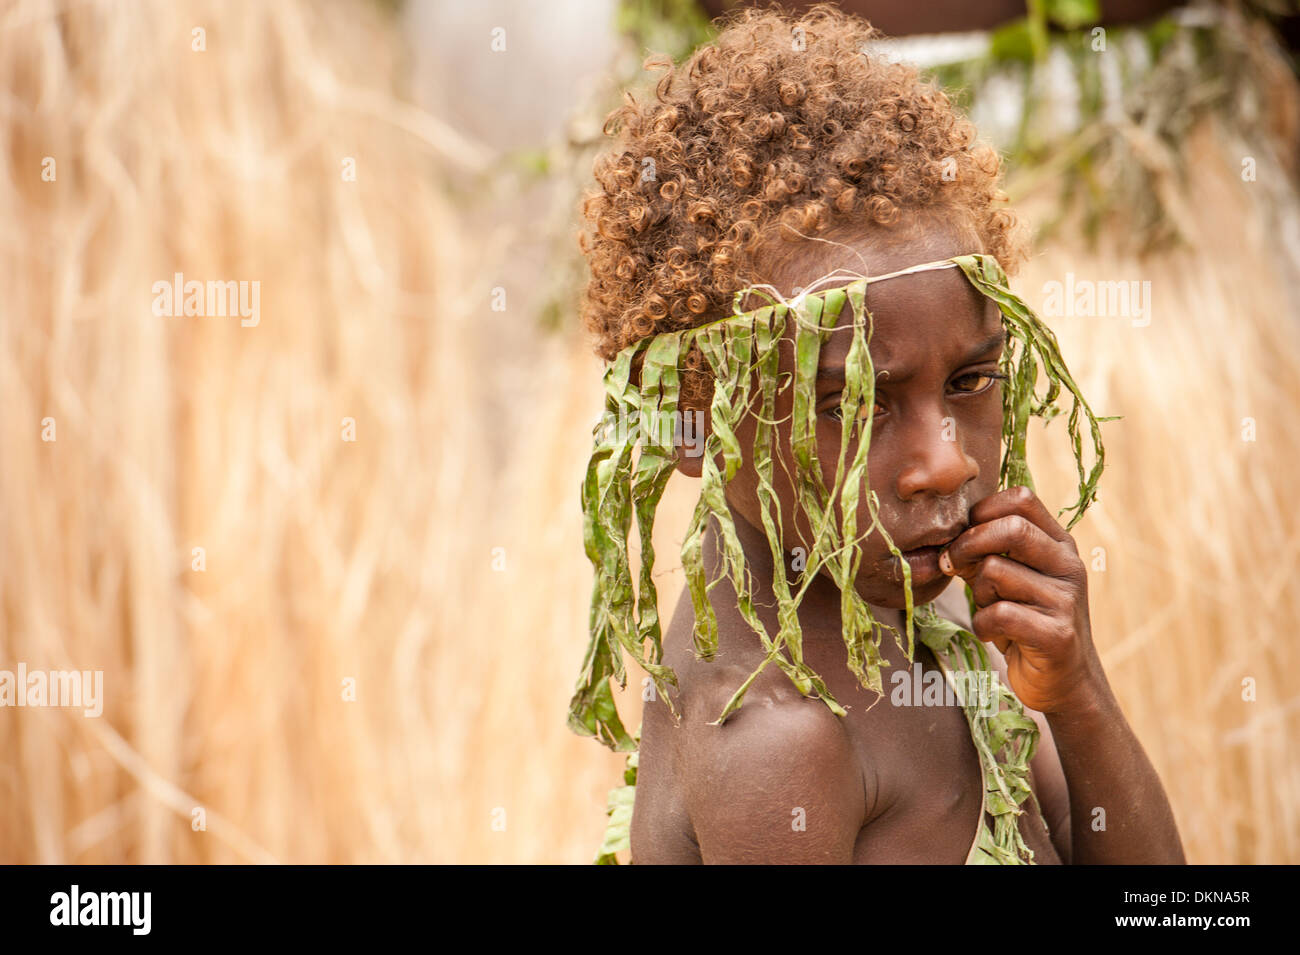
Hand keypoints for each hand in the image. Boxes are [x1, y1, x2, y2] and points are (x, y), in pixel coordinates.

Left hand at [938, 486, 1107, 715]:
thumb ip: (986, 553)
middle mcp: (1068, 566)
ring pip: (995, 572)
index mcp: (1059, 544)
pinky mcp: (1056, 634)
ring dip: (977, 594)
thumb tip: (946, 537)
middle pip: (1010, 529)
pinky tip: (992, 634)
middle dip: (968, 544)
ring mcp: (1066, 600)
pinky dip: (982, 624)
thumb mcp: (1008, 580)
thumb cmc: (1026, 623)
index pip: (1021, 499)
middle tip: (951, 566)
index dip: (982, 511)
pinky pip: (998, 613)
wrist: (1064, 682)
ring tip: (987, 610)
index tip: (963, 536)